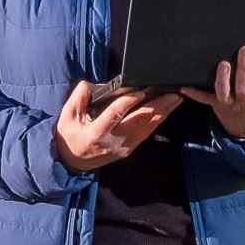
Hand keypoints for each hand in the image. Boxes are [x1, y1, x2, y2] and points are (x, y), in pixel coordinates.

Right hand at [55, 78, 177, 172]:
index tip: (140, 91)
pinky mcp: (130, 148)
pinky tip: (167, 111)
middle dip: (158, 106)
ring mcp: (124, 146)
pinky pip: (147, 133)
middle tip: (173, 93)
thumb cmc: (70, 135)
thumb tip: (93, 84)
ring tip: (176, 99)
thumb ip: (80, 96)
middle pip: (140, 122)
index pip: (115, 114)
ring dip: (164, 113)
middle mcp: (114, 140)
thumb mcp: (67, 115)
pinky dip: (158, 120)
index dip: (128, 102)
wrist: (72, 161)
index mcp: (97, 132)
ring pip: (148, 128)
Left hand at [201, 44, 244, 138]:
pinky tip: (185, 87)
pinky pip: (204, 100)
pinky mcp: (216, 105)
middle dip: (244, 69)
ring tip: (224, 63)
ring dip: (223, 78)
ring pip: (224, 92)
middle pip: (243, 87)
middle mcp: (244, 103)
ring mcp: (228, 104)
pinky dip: (194, 94)